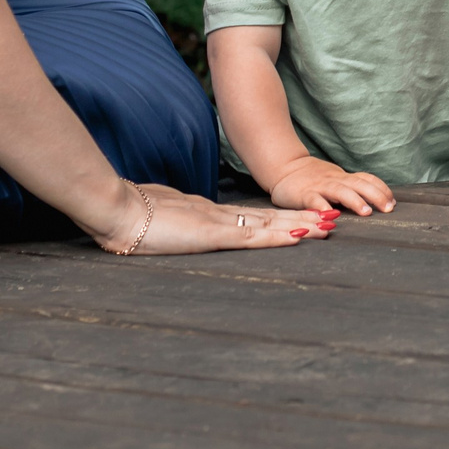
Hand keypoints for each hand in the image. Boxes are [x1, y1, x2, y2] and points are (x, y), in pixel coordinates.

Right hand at [94, 182, 334, 254]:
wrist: (115, 210)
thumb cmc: (129, 219)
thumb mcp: (158, 222)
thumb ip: (173, 224)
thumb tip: (172, 228)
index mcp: (208, 216)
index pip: (252, 218)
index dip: (280, 218)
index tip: (305, 219)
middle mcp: (219, 218)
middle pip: (268, 219)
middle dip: (301, 219)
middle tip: (333, 219)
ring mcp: (217, 224)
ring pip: (268, 226)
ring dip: (300, 226)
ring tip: (329, 226)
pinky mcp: (211, 234)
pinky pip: (252, 238)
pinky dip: (278, 238)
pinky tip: (299, 236)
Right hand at [269, 155, 396, 215]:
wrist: (283, 167)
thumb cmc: (312, 178)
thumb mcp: (334, 179)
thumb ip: (349, 188)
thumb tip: (373, 200)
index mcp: (343, 177)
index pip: (366, 179)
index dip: (381, 189)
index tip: (393, 201)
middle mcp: (334, 180)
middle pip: (359, 184)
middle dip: (376, 195)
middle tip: (388, 209)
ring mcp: (320, 186)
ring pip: (340, 191)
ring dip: (355, 201)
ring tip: (366, 212)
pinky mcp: (304, 194)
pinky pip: (314, 200)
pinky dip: (323, 207)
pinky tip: (330, 216)